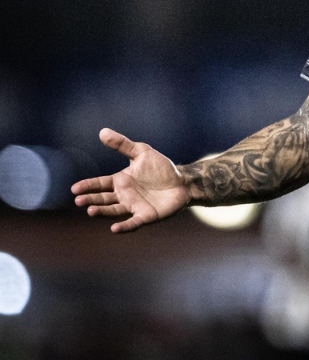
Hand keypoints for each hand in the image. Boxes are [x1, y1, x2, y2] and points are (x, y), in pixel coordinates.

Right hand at [71, 128, 191, 233]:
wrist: (183, 182)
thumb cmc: (161, 168)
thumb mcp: (142, 152)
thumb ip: (123, 144)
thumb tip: (103, 131)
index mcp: (120, 181)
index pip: (100, 184)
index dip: (88, 186)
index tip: (74, 189)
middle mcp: (123, 196)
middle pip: (103, 199)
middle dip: (90, 199)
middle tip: (79, 201)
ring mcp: (133, 207)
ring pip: (113, 211)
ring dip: (102, 212)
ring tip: (90, 210)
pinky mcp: (146, 216)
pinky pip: (133, 223)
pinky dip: (124, 226)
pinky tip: (114, 228)